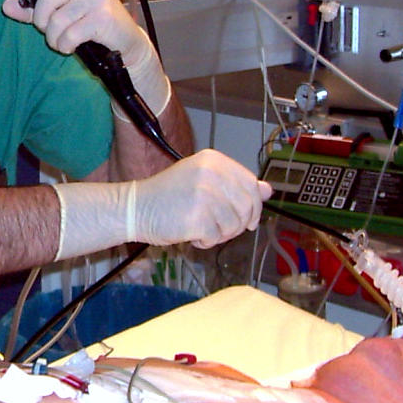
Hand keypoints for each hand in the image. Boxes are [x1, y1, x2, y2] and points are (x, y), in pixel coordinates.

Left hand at [1, 0, 154, 69]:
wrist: (126, 41)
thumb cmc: (94, 23)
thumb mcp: (64, 11)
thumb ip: (35, 8)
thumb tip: (7, 6)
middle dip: (41, 20)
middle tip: (47, 30)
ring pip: (57, 20)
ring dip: (54, 38)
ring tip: (61, 41)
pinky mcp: (102, 17)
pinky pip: (70, 34)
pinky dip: (65, 45)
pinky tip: (71, 46)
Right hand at [135, 150, 271, 248]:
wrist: (135, 207)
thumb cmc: (169, 196)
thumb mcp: (204, 181)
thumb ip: (236, 184)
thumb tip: (267, 190)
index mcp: (214, 160)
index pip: (251, 184)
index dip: (254, 206)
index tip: (248, 220)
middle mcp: (211, 173)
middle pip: (247, 206)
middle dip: (238, 224)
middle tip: (220, 229)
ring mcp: (204, 195)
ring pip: (234, 225)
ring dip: (220, 235)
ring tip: (200, 228)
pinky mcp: (196, 217)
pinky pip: (216, 238)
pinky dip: (205, 242)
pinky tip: (190, 234)